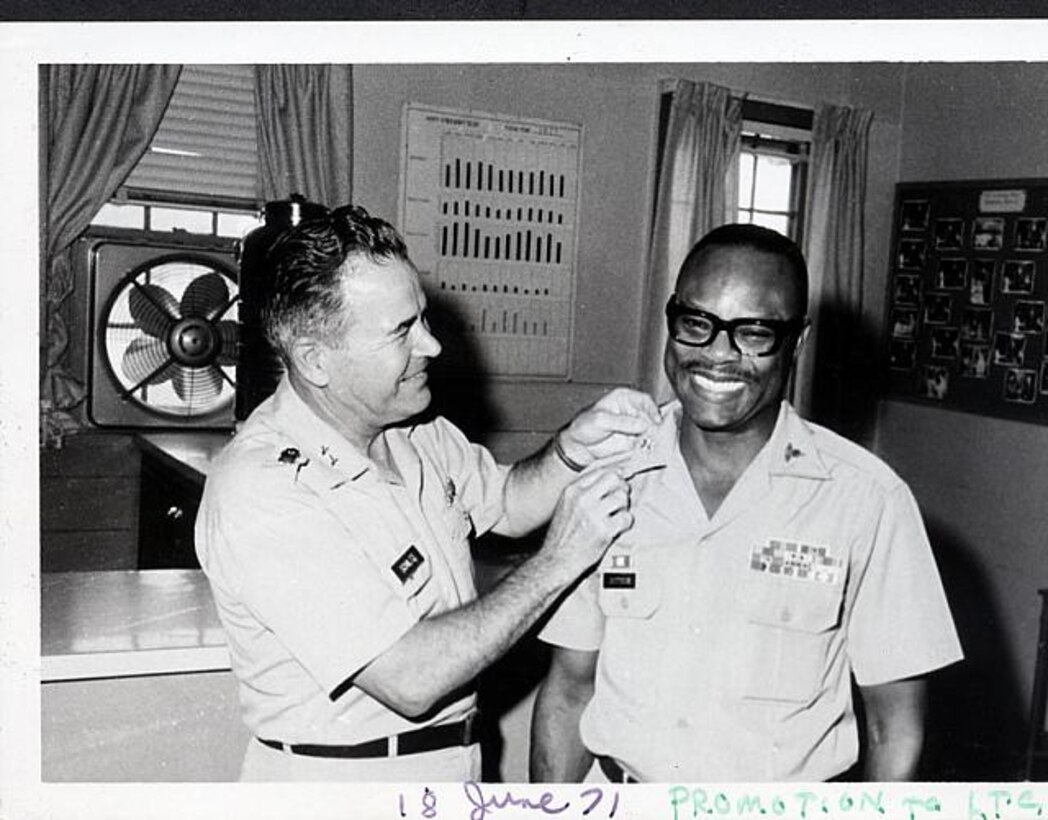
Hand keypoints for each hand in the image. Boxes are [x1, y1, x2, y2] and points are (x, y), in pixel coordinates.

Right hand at [538, 466, 633, 585]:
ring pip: (622, 497)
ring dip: (624, 507)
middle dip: (622, 487)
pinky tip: (617, 528)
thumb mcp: (566, 505)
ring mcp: (593, 514)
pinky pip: (626, 518)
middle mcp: (582, 498)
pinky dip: (626, 523)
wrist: (556, 560)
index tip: (619, 482)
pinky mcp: (604, 530)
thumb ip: (583, 491)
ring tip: (616, 515)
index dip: (614, 475)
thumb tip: (610, 477)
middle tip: (620, 499)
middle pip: (614, 478)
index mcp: (572, 490)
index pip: (600, 470)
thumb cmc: (562, 535)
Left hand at [558, 388, 659, 467]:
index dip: (652, 410)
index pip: (645, 400)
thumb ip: (622, 421)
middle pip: (652, 416)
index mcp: (624, 398)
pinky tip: (646, 451)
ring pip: (652, 431)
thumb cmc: (584, 427)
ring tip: (650, 444)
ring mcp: (634, 427)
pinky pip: (646, 444)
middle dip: (655, 426)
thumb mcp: (601, 420)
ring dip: (654, 438)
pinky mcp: (634, 441)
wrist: (578, 446)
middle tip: (654, 435)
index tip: (655, 421)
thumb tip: (642, 424)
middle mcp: (632, 411)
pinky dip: (649, 448)